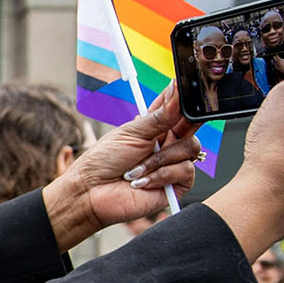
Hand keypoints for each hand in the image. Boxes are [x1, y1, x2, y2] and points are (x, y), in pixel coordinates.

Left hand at [42, 84, 201, 249]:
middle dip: (178, 129)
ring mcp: (173, 164)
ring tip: (133, 170)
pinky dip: (160, 175)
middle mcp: (167, 143)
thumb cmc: (103, 161)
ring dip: (158, 160)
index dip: (182, 100)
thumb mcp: (131, 133)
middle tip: (157, 138)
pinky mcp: (176, 185)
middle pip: (192, 127)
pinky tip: (140, 182)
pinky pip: (185, 171)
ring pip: (190, 148)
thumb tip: (177, 92)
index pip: (177, 108)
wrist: (91, 193)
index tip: (181, 90)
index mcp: (156, 127)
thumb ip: (159, 116)